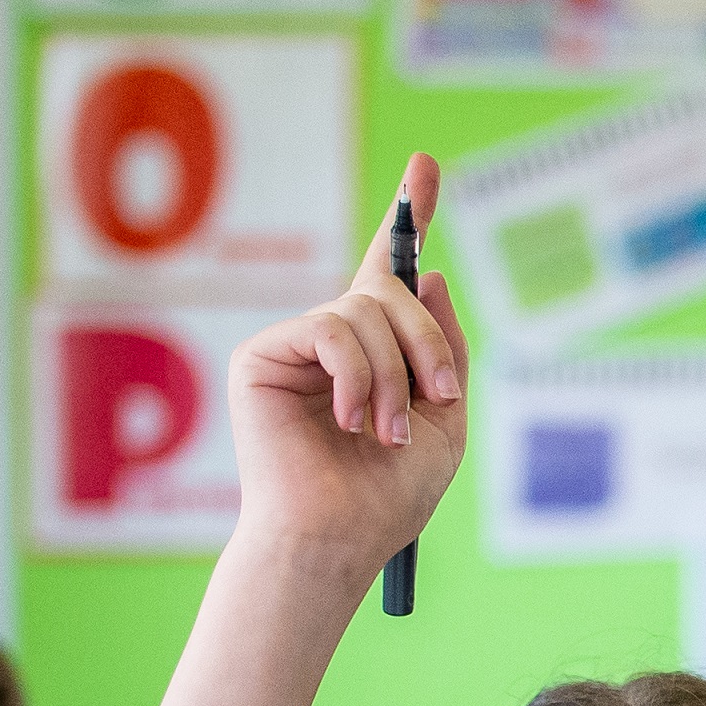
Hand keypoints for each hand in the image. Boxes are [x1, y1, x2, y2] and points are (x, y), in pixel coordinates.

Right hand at [226, 152, 469, 589]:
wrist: (338, 538)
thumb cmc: (388, 496)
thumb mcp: (443, 421)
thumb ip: (443, 350)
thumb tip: (432, 275)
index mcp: (376, 356)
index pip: (391, 276)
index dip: (410, 218)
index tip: (426, 167)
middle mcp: (332, 342)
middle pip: (389, 292)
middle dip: (426, 340)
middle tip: (438, 395)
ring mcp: (294, 346)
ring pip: (364, 312)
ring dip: (394, 375)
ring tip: (388, 433)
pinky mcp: (262, 355)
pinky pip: (331, 330)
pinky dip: (356, 375)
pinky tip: (349, 420)